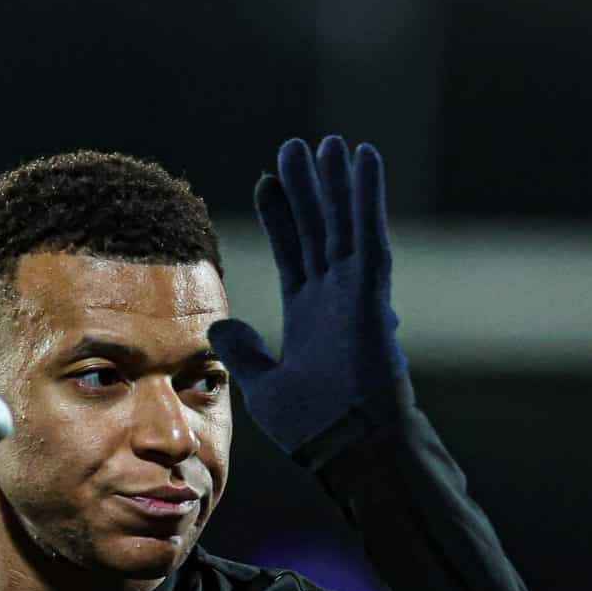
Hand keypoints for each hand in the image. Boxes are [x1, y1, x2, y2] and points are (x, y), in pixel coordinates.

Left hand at [209, 136, 407, 457]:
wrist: (347, 447)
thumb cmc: (313, 427)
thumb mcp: (264, 385)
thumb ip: (244, 351)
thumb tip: (220, 324)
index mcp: (310, 315)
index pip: (293, 251)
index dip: (281, 217)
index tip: (268, 181)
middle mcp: (334, 297)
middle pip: (318, 228)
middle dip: (308, 189)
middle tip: (296, 148)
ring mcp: (355, 292)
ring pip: (344, 223)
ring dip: (337, 182)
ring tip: (330, 142)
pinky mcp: (371, 292)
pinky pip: (368, 233)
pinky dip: (366, 196)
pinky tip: (364, 158)